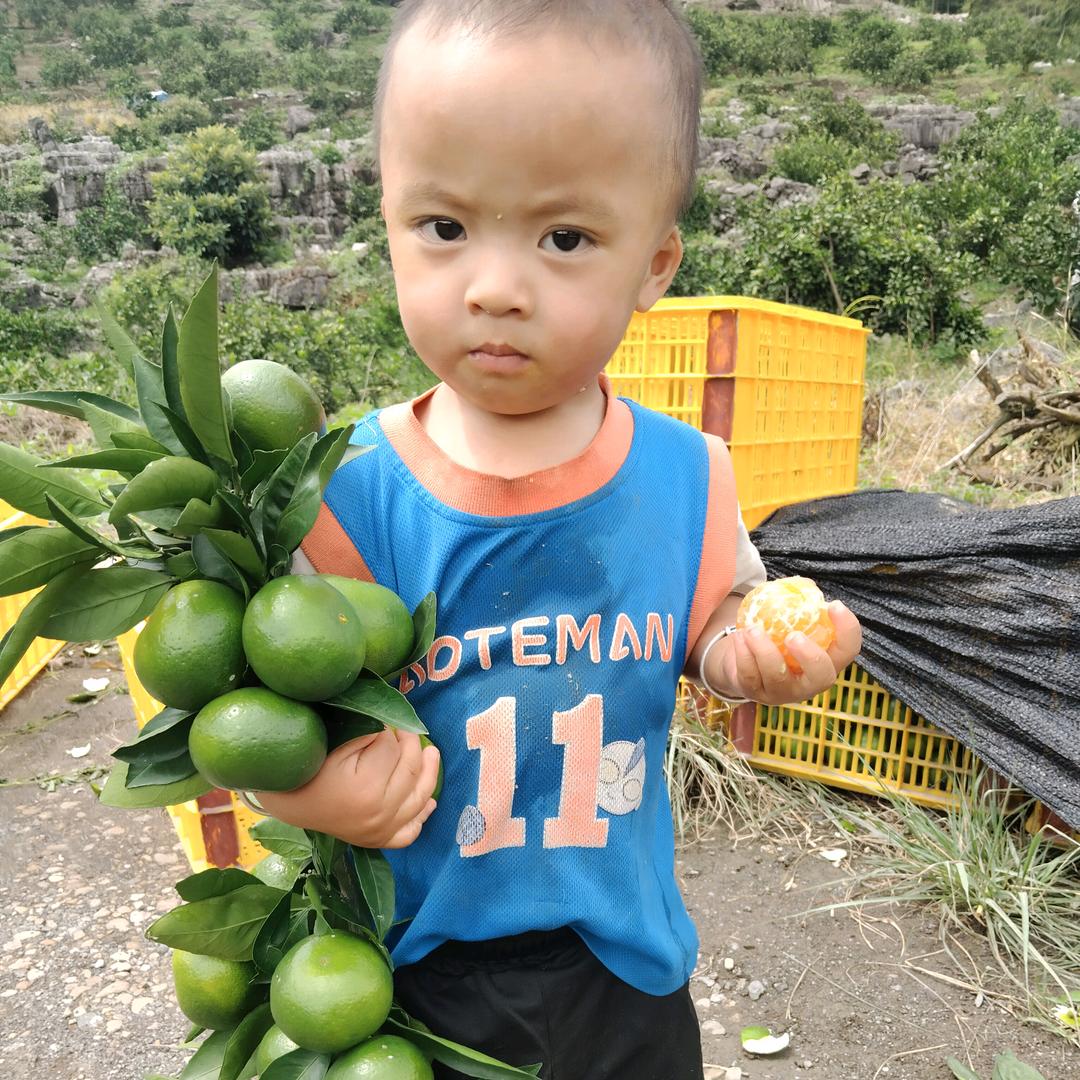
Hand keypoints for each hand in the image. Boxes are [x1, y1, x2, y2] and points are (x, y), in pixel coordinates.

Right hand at [254, 727, 440, 848]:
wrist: (290, 801)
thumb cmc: (309, 767)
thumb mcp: (335, 742)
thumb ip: (367, 730)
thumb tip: (394, 723)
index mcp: (367, 788)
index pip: (392, 746)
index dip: (389, 728)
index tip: (382, 720)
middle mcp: (379, 814)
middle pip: (410, 769)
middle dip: (410, 743)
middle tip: (402, 730)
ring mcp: (381, 831)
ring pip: (419, 797)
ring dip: (429, 772)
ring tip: (432, 753)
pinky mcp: (378, 841)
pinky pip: (410, 832)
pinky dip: (422, 816)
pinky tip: (429, 802)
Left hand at [706, 601, 861, 706]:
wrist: (744, 662)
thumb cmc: (777, 639)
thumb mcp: (792, 625)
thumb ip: (800, 609)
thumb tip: (805, 586)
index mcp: (826, 662)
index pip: (848, 650)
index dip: (847, 630)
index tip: (833, 605)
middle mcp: (809, 682)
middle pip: (823, 677)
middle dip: (810, 657)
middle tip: (793, 636)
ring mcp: (783, 692)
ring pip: (778, 678)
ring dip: (765, 651)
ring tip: (752, 629)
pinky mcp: (756, 693)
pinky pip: (750, 676)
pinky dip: (743, 654)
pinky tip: (739, 637)